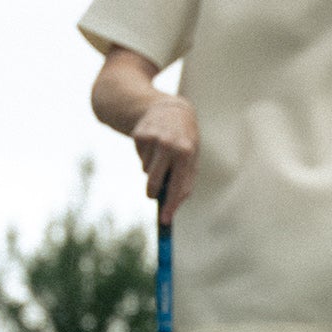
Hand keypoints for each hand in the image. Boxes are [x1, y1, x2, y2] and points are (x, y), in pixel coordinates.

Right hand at [132, 94, 198, 223]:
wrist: (170, 110)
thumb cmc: (185, 142)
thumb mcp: (192, 160)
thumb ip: (184, 183)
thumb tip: (172, 209)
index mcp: (186, 153)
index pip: (177, 186)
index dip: (170, 205)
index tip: (165, 221)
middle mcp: (169, 146)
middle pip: (154, 183)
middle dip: (153, 193)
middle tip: (154, 193)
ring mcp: (152, 139)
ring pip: (146, 172)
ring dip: (152, 170)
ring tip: (162, 155)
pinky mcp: (139, 135)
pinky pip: (140, 159)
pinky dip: (146, 158)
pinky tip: (153, 146)